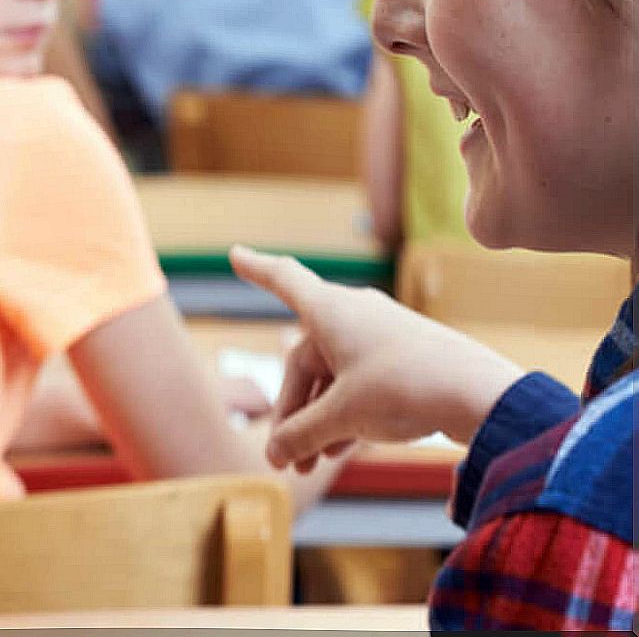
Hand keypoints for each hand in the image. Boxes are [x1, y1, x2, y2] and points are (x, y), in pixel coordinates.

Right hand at [229, 245, 524, 471]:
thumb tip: (274, 455)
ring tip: (313, 463)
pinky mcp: (407, 355)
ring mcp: (382, 333)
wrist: (481, 396)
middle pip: (305, 359)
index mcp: (329, 310)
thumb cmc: (402, 389)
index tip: (235, 254)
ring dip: (319, 418)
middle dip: (293, 411)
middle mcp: (354, 313)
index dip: (256, 269)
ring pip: (334, 375)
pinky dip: (346, 410)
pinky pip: (360, 380)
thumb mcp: (342, 416)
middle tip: (286, 457)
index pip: (283, 280)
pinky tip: (342, 448)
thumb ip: (302, 434)